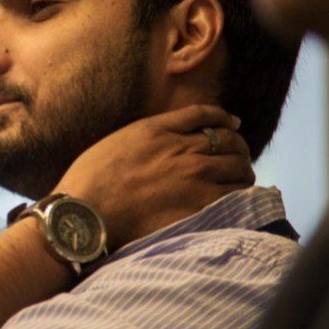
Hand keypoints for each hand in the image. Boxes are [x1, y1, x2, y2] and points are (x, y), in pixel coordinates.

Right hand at [54, 105, 252, 249]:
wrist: (85, 213)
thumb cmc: (90, 180)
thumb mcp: (117, 141)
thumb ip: (147, 134)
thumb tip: (169, 136)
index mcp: (158, 129)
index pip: (205, 115)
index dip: (223, 120)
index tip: (231, 125)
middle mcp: (182, 148)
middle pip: (229, 141)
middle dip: (237, 147)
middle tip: (238, 157)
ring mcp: (194, 176)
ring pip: (238, 167)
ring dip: (243, 171)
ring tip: (240, 179)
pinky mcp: (199, 205)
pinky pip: (234, 193)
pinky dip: (242, 192)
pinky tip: (240, 194)